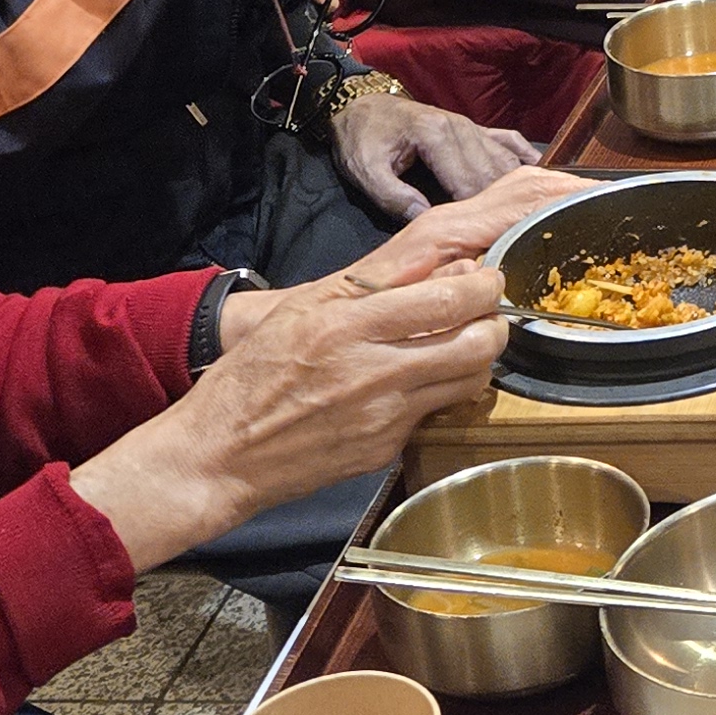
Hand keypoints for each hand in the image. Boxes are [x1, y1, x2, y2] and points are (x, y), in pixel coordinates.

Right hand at [72, 169, 587, 569]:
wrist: (221, 455)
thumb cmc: (254, 374)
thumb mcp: (303, 308)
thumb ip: (375, 281)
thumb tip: (440, 259)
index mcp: (351, 326)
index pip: (451, 300)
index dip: (485, 285)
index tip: (487, 277)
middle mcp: (377, 371)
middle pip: (479, 343)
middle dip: (494, 323)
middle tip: (483, 313)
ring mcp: (387, 417)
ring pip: (471, 381)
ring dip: (477, 359)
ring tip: (459, 345)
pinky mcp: (387, 449)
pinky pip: (436, 414)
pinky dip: (440, 394)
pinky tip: (420, 383)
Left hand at [331, 88, 542, 220]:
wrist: (362, 104)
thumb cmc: (362, 138)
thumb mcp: (365, 170)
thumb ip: (394, 196)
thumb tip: (427, 220)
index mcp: (437, 137)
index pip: (469, 183)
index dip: (481, 214)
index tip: (491, 240)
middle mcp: (462, 129)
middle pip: (493, 174)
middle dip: (505, 205)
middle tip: (517, 235)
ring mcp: (473, 127)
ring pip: (506, 161)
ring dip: (519, 187)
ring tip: (533, 216)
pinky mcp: (476, 129)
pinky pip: (510, 142)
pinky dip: (527, 159)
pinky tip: (541, 177)